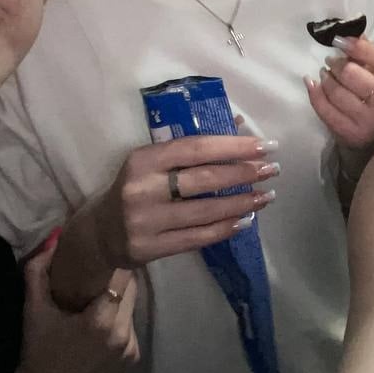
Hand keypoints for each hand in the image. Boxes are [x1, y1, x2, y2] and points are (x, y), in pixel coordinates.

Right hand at [9, 238, 138, 372]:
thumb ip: (38, 271)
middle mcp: (123, 333)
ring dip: (118, 296)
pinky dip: (119, 317)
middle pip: (131, 287)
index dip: (112, 262)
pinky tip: (99, 320)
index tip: (100, 254)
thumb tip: (55, 237)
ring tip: (96, 295)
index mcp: (101, 320)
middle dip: (116, 276)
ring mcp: (131, 346)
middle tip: (97, 271)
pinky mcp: (134, 356)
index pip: (122, 274)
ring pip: (133, 304)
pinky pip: (131, 323)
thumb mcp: (33, 309)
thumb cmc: (39, 349)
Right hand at [94, 135, 279, 268]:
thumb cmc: (137, 187)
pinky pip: (198, 237)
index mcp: (144, 159)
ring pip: (205, 210)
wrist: (101, 232)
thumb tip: (240, 123)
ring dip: (241, 203)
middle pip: (204, 179)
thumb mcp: (154, 161)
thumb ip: (193, 145)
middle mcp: (143, 188)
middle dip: (244, 173)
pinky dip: (225, 228)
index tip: (264, 145)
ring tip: (266, 196)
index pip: (196, 148)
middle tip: (272, 170)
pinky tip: (246, 220)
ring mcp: (145, 221)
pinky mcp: (150, 248)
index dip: (233, 146)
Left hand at [305, 36, 373, 150]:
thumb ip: (365, 51)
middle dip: (338, 66)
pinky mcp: (353, 136)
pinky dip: (315, 95)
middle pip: (358, 78)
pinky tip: (312, 84)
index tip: (339, 40)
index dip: (364, 50)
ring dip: (326, 80)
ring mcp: (373, 124)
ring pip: (339, 95)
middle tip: (330, 60)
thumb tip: (347, 29)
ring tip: (324, 73)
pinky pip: (326, 112)